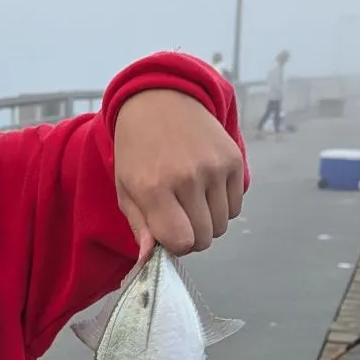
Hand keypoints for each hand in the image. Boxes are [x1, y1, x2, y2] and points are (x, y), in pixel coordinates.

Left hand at [113, 89, 244, 257]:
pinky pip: (235, 205)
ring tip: (191, 201)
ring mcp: (215, 167)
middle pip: (205, 238)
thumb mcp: (125, 188)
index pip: (181, 242)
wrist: (160, 100)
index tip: (168, 234)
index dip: (176, 245)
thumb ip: (139, 226)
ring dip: (207, 222)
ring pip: (222, 225)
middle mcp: (188, 177)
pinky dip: (222, 206)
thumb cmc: (137, 149)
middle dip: (191, 236)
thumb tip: (149, 258)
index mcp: (154, 187)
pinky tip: (205, 188)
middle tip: (178, 217)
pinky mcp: (234, 160)